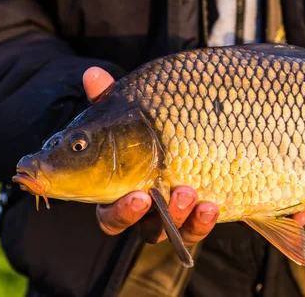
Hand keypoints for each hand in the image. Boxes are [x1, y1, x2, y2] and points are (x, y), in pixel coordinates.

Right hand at [83, 67, 220, 244]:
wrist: (203, 127)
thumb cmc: (156, 122)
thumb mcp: (134, 110)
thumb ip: (112, 99)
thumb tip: (93, 74)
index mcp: (119, 190)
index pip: (110, 215)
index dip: (119, 213)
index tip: (137, 197)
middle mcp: (144, 208)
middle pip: (139, 228)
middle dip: (144, 217)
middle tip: (151, 198)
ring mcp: (172, 213)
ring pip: (168, 230)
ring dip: (177, 216)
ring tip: (189, 193)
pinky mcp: (197, 214)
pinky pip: (197, 229)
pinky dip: (202, 221)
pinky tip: (211, 205)